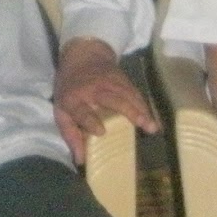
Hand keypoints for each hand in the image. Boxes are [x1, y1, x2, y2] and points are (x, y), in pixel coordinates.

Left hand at [53, 37, 160, 164]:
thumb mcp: (61, 110)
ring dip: (142, 111)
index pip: (82, 111)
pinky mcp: (123, 80)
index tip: (101, 131)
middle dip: (127, 111)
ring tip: (152, 127)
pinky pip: (136, 94)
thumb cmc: (70, 88)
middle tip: (142, 126)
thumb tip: (80, 161)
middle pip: (112, 99)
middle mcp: (93, 90)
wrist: (82, 56)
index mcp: (74, 99)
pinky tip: (155, 120)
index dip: (90, 120)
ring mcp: (110, 83)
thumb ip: (70, 135)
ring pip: (128, 96)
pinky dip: (146, 107)